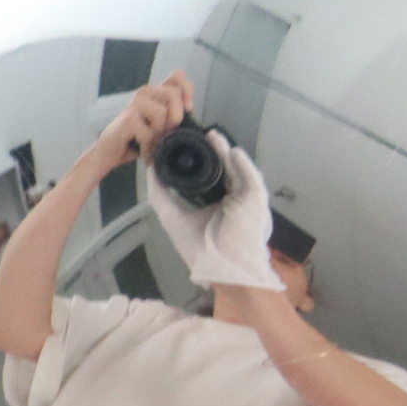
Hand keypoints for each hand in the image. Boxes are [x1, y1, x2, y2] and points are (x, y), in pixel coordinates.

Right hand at [89, 70, 193, 176]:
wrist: (110, 152)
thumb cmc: (138, 139)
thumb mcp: (161, 126)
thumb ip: (174, 115)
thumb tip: (190, 111)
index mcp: (156, 93)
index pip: (177, 76)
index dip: (187, 89)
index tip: (189, 109)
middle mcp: (145, 93)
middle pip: (173, 94)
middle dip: (175, 118)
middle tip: (165, 133)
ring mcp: (135, 103)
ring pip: (162, 113)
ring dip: (159, 135)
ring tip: (150, 142)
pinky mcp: (129, 117)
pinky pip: (150, 132)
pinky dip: (148, 146)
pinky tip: (141, 148)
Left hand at [148, 137, 282, 290]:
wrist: (225, 270)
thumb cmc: (202, 250)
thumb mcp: (174, 220)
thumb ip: (160, 197)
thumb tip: (150, 171)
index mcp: (215, 202)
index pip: (208, 175)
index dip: (198, 159)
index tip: (183, 144)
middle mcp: (231, 197)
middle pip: (222, 168)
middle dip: (212, 151)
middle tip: (197, 135)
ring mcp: (245, 198)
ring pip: (236, 169)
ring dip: (225, 152)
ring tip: (212, 136)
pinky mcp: (256, 202)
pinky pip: (251, 178)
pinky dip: (243, 165)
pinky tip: (231, 151)